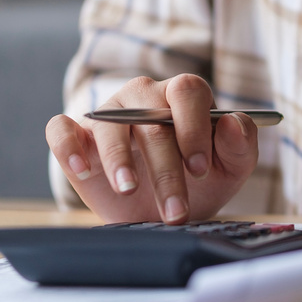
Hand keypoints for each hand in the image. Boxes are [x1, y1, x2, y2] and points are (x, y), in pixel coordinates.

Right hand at [46, 74, 258, 223]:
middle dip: (165, 168)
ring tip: (129, 189)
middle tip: (175, 209)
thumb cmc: (199, 181)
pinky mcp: (76, 137)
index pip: (187, 91)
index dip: (194, 128)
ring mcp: (107, 113)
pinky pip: (61, 129)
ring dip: (120, 159)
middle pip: (150, 117)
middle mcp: (143, 96)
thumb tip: (231, 122)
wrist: (163, 210)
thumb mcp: (231, 169)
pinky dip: (67, 145)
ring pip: (108, 123)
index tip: (199, 168)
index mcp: (183, 96)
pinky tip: (82, 168)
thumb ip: (240, 145)